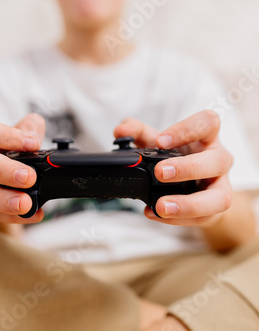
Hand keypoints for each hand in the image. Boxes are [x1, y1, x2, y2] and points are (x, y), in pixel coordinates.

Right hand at [0, 114, 45, 223]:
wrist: (1, 173)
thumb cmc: (11, 148)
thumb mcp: (23, 132)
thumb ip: (31, 128)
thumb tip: (34, 138)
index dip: (6, 136)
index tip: (33, 144)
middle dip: (5, 171)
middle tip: (29, 177)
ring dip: (3, 199)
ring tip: (26, 203)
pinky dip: (7, 216)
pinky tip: (28, 215)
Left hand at [114, 110, 233, 227]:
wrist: (191, 183)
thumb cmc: (176, 155)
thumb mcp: (156, 140)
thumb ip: (137, 132)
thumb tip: (121, 131)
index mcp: (206, 136)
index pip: (208, 123)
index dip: (186, 130)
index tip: (160, 141)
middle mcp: (219, 159)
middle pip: (217, 161)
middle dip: (188, 168)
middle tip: (160, 173)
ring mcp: (221, 186)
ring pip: (220, 198)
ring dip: (189, 204)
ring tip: (162, 206)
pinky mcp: (215, 210)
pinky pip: (204, 218)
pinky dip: (178, 219)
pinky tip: (157, 214)